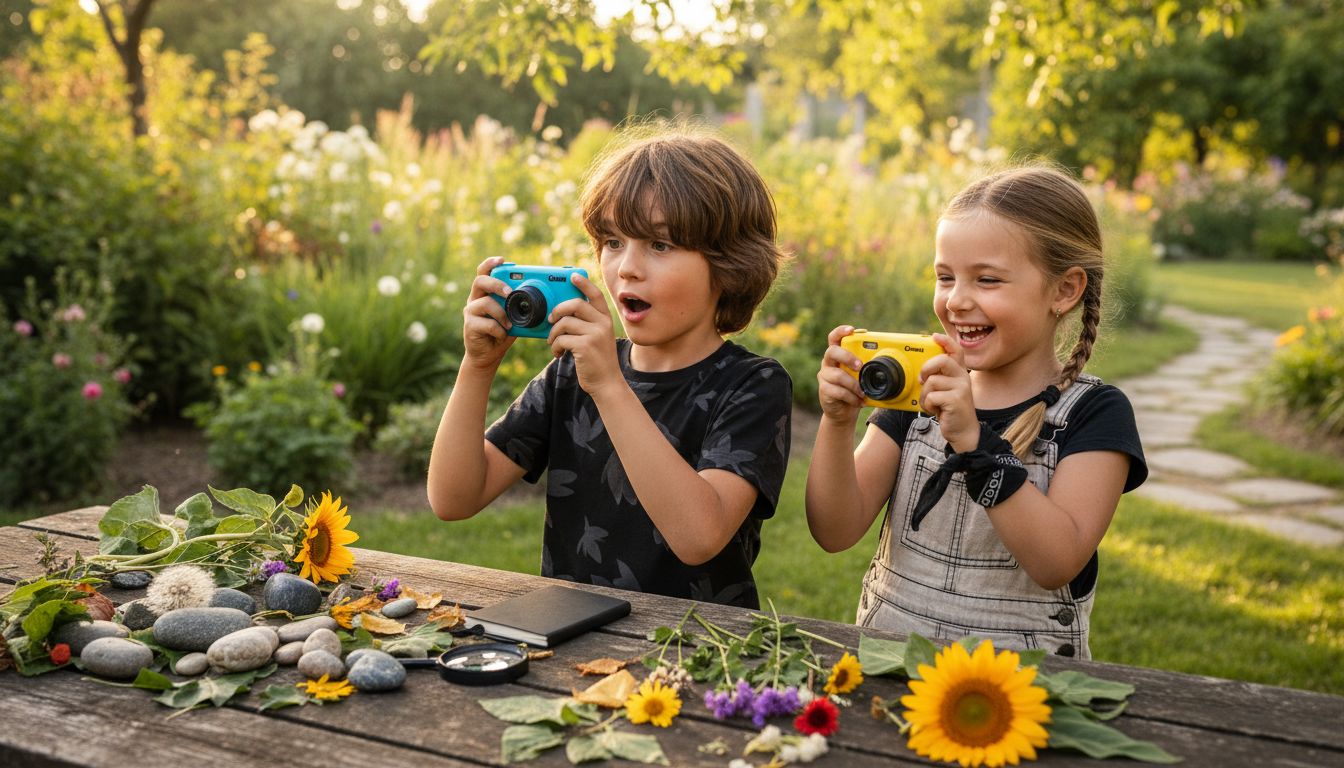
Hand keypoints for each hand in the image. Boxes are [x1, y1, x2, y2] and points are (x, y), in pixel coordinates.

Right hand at [461, 256, 516, 370]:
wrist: (488, 355)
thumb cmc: (502, 332)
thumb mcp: (515, 317)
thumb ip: (521, 306)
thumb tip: (545, 299)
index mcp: (485, 293)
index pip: (484, 272)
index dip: (490, 264)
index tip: (502, 260)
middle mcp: (475, 299)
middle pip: (480, 281)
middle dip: (497, 284)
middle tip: (510, 292)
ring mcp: (470, 312)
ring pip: (485, 303)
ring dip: (502, 313)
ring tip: (510, 324)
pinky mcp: (469, 326)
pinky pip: (487, 323)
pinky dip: (499, 330)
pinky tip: (502, 334)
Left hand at [546, 271, 621, 396]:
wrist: (607, 383)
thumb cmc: (597, 360)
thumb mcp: (597, 338)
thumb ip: (587, 324)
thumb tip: (562, 313)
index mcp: (606, 319)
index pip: (596, 294)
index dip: (584, 283)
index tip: (572, 277)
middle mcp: (603, 324)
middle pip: (575, 304)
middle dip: (558, 310)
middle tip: (551, 319)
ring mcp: (595, 334)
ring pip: (564, 322)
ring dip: (553, 333)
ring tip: (553, 343)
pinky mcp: (585, 346)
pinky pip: (561, 339)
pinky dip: (555, 346)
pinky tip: (558, 353)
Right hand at [817, 325, 865, 423]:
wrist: (843, 411)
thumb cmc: (854, 389)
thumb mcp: (861, 375)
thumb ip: (866, 365)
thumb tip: (888, 359)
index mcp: (838, 354)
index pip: (834, 337)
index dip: (841, 331)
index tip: (851, 330)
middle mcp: (828, 362)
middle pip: (832, 352)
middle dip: (847, 357)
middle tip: (860, 366)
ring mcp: (824, 376)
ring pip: (837, 375)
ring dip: (854, 384)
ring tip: (863, 392)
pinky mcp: (824, 390)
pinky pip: (838, 391)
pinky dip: (851, 397)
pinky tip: (858, 401)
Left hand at [919, 333, 978, 451]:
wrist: (963, 431)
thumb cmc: (950, 410)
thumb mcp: (946, 391)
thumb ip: (939, 378)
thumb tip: (921, 371)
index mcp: (959, 373)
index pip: (956, 350)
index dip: (946, 341)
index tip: (934, 337)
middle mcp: (963, 378)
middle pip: (942, 361)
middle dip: (927, 368)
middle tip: (922, 379)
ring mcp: (961, 388)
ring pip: (932, 381)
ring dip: (925, 394)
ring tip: (931, 403)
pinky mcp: (956, 400)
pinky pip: (931, 396)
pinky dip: (928, 405)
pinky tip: (935, 410)